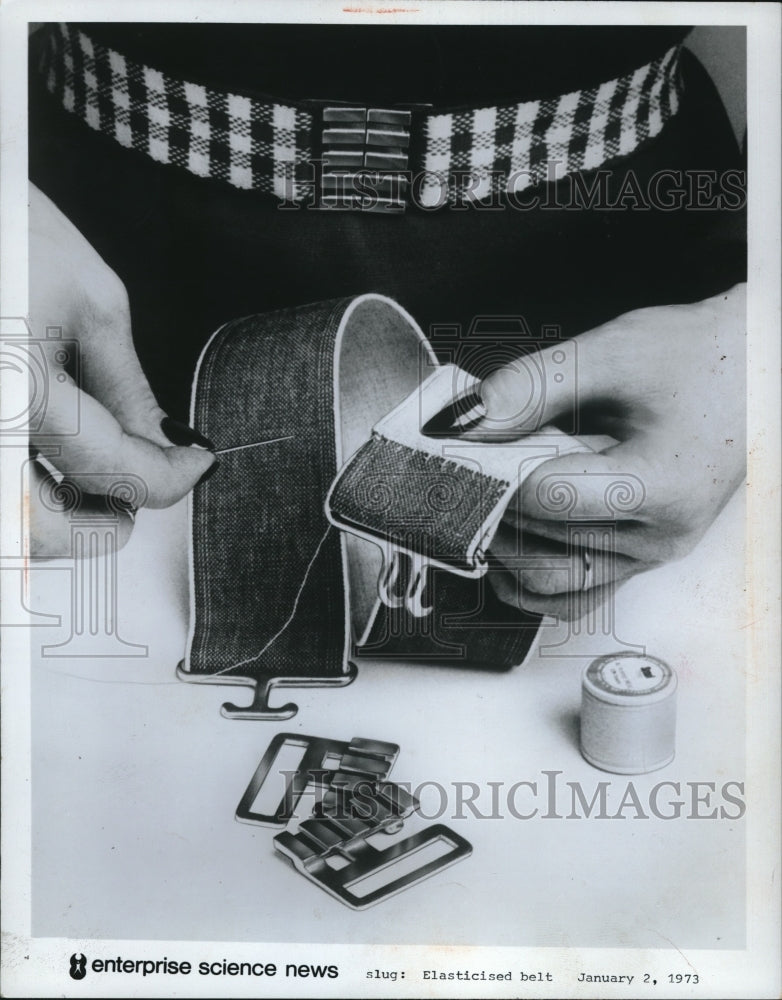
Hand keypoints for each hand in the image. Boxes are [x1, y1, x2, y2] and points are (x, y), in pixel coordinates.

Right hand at [27, 183, 215, 556]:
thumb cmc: (8, 227)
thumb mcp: (91, 302)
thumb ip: (129, 390)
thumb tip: (164, 443)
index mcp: (18, 391)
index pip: (116, 471)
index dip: (171, 477)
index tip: (195, 464)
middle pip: (41, 530)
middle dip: (100, 525)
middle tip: (136, 497)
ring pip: (6, 523)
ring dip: (51, 521)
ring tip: (86, 486)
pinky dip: (21, 491)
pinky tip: (42, 468)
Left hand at [472, 284, 745, 617]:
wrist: (753, 373)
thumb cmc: (697, 358)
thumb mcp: (611, 353)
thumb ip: (529, 387)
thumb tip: (457, 424)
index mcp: (662, 485)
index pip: (548, 497)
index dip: (491, 475)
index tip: (454, 450)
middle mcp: (660, 536)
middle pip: (544, 542)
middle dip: (490, 507)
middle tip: (454, 473)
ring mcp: (652, 556)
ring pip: (552, 585)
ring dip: (504, 550)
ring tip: (481, 503)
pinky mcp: (641, 559)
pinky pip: (574, 595)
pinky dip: (529, 581)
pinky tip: (505, 546)